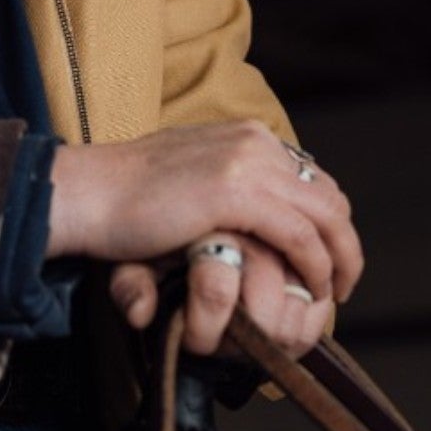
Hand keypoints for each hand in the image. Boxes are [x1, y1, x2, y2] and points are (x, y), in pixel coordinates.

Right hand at [47, 120, 361, 352]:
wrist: (87, 192)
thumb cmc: (123, 197)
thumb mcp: (187, 180)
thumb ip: (222, 189)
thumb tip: (249, 212)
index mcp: (244, 135)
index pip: (311, 179)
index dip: (327, 223)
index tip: (325, 260)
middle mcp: (254, 142)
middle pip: (328, 196)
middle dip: (343, 242)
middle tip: (339, 283)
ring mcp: (248, 164)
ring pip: (326, 216)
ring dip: (339, 259)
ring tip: (333, 294)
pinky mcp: (237, 193)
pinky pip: (301, 236)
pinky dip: (315, 266)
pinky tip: (311, 290)